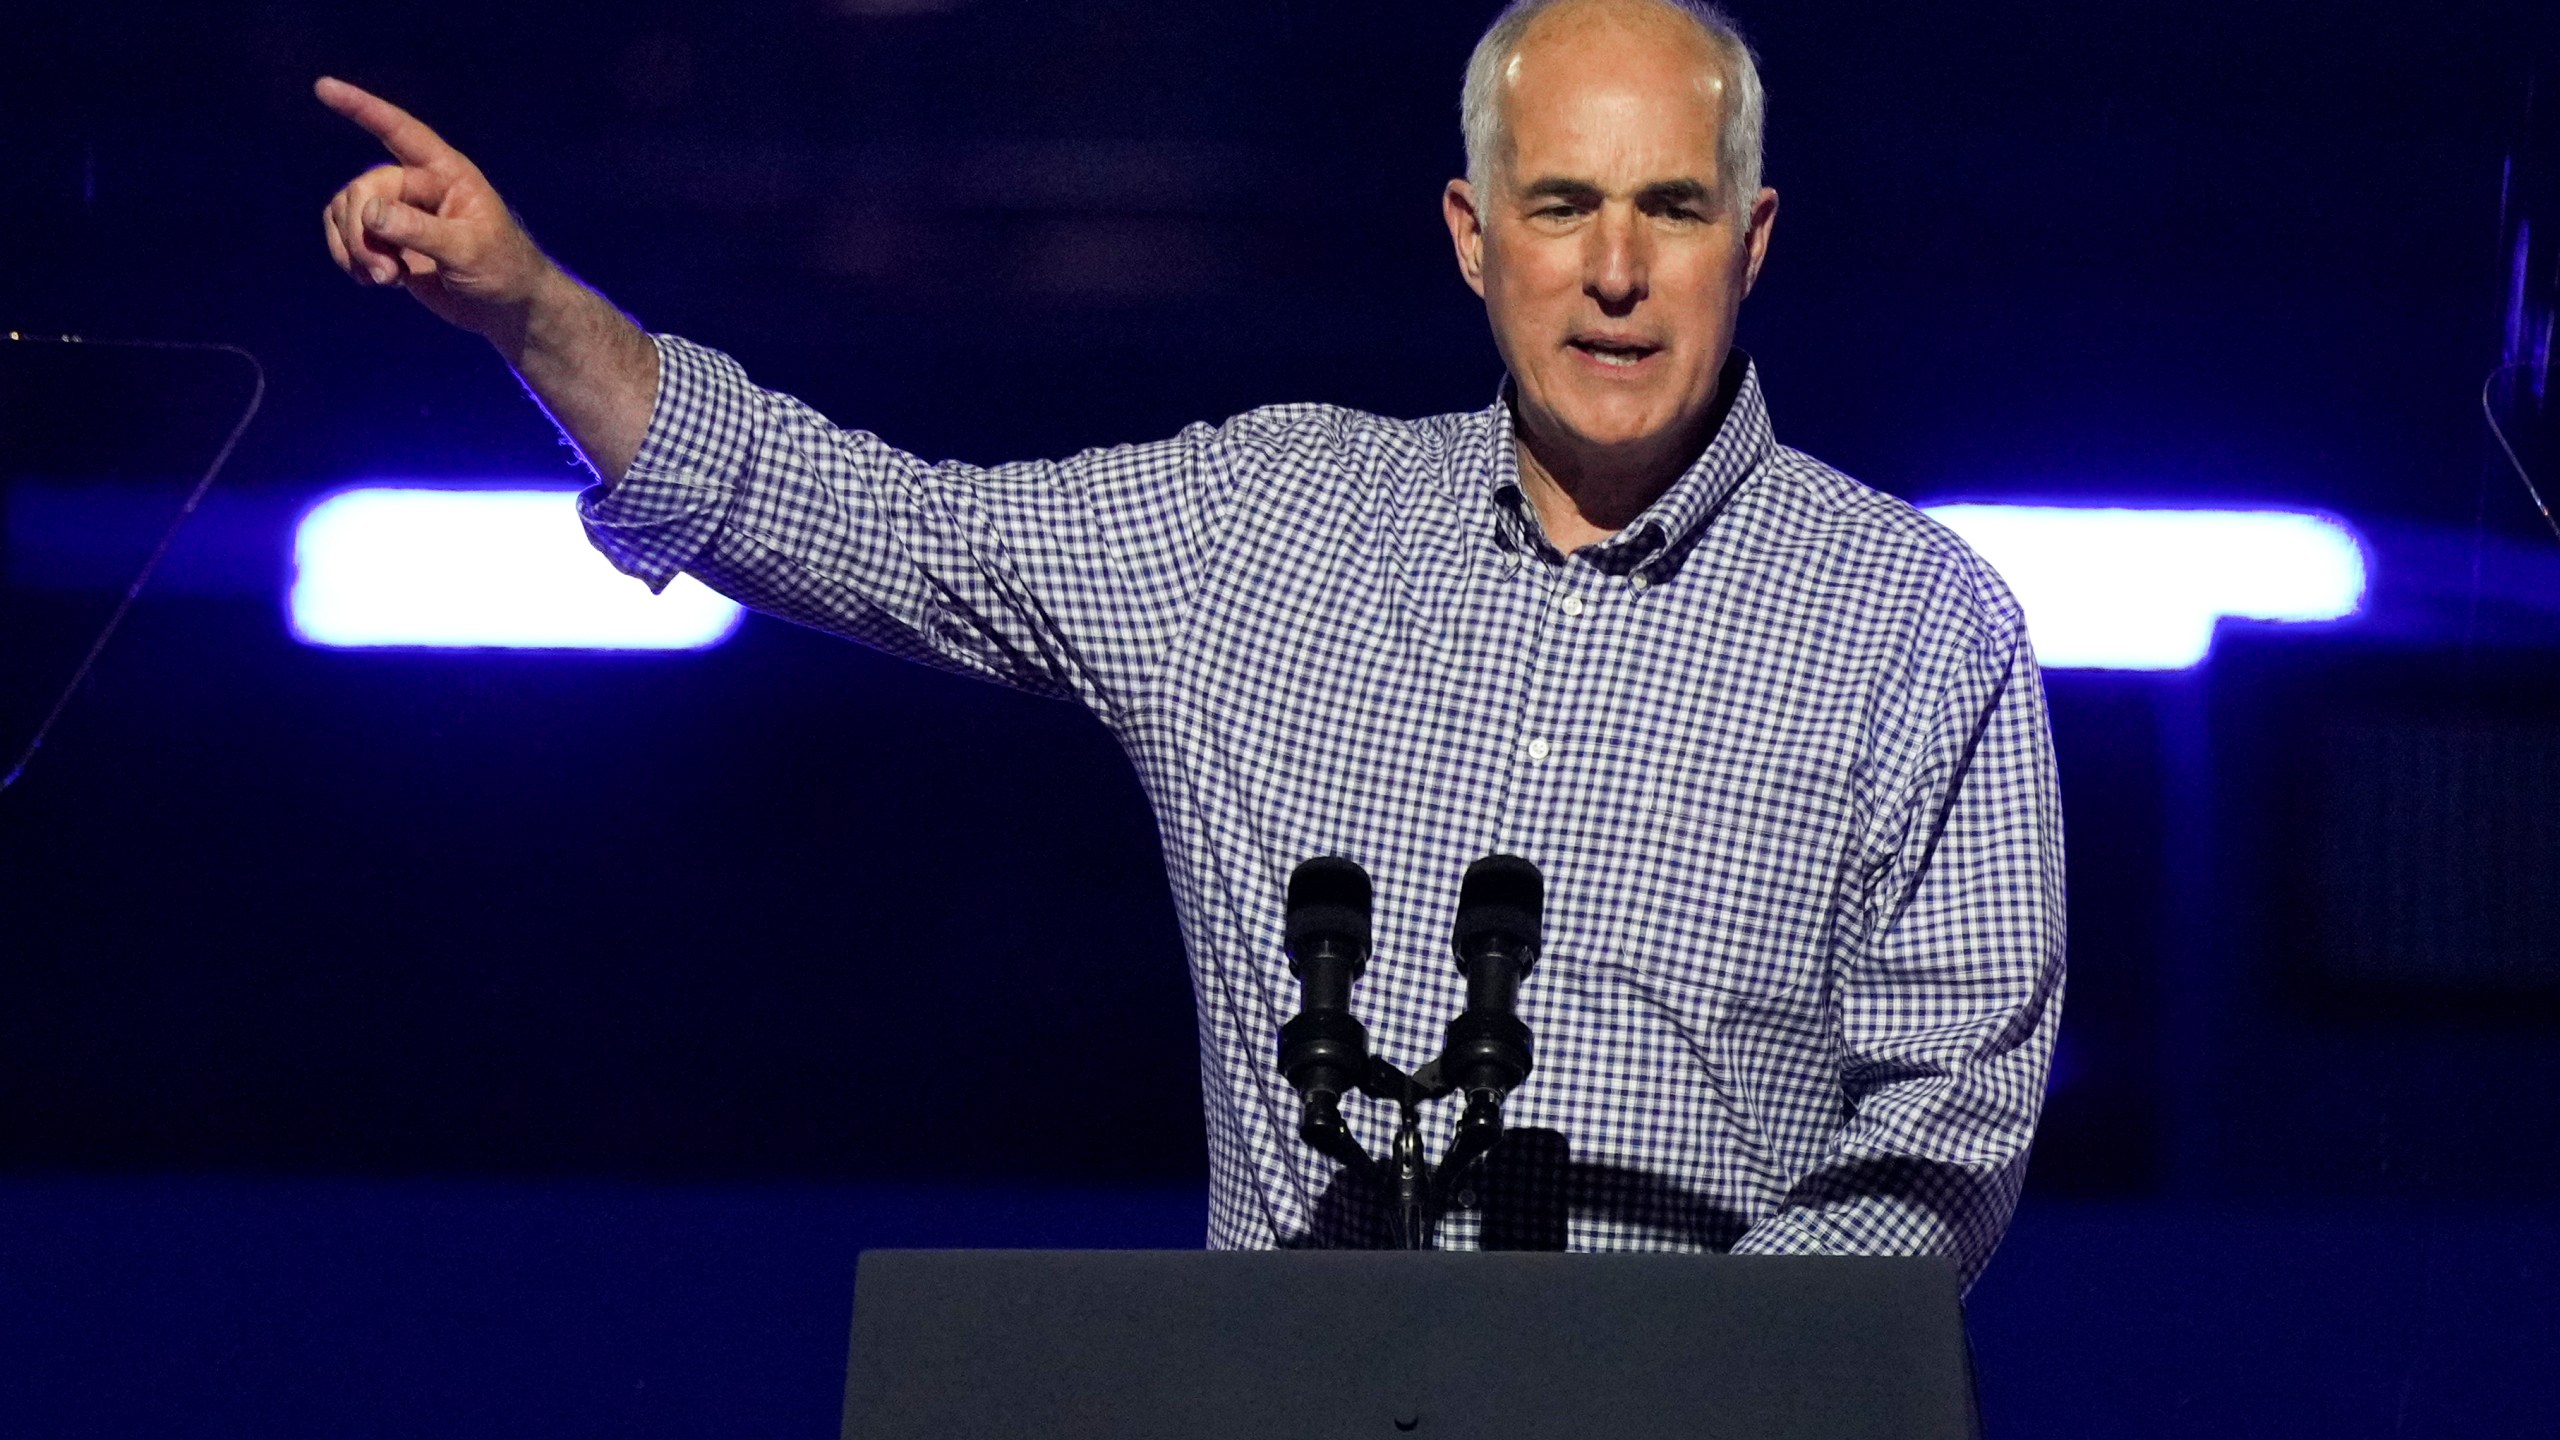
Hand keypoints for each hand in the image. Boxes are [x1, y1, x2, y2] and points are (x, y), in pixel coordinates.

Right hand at [314, 77, 556, 340]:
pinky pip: (344, 234)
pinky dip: (349, 257)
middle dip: (362, 232)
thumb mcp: (468, 250)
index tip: (324, 87)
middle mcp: (418, 184)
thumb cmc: (501, 268)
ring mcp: (398, 211)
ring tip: (385, 280)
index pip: (399, 131)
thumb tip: (369, 211)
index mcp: (447, 173)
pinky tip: (375, 281)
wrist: (504, 306)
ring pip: (347, 210)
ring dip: (354, 248)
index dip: (362, 108)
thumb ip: (420, 230)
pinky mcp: (385, 239)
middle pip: (364, 188)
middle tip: (385, 274)